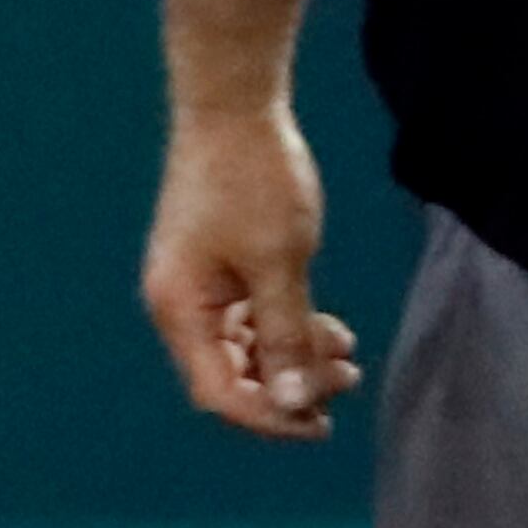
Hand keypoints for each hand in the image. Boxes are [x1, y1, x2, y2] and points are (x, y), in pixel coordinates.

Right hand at [144, 106, 360, 438]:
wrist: (233, 107)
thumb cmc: (254, 179)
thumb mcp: (281, 261)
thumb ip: (285, 335)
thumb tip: (289, 402)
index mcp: (181, 310)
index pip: (221, 392)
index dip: (270, 416)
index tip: (323, 421)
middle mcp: (179, 307)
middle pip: (230, 377)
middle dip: (288, 385)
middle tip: (348, 378)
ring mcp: (193, 288)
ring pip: (242, 349)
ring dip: (292, 356)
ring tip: (346, 349)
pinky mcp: (211, 269)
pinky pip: (245, 319)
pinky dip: (283, 327)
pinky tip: (324, 323)